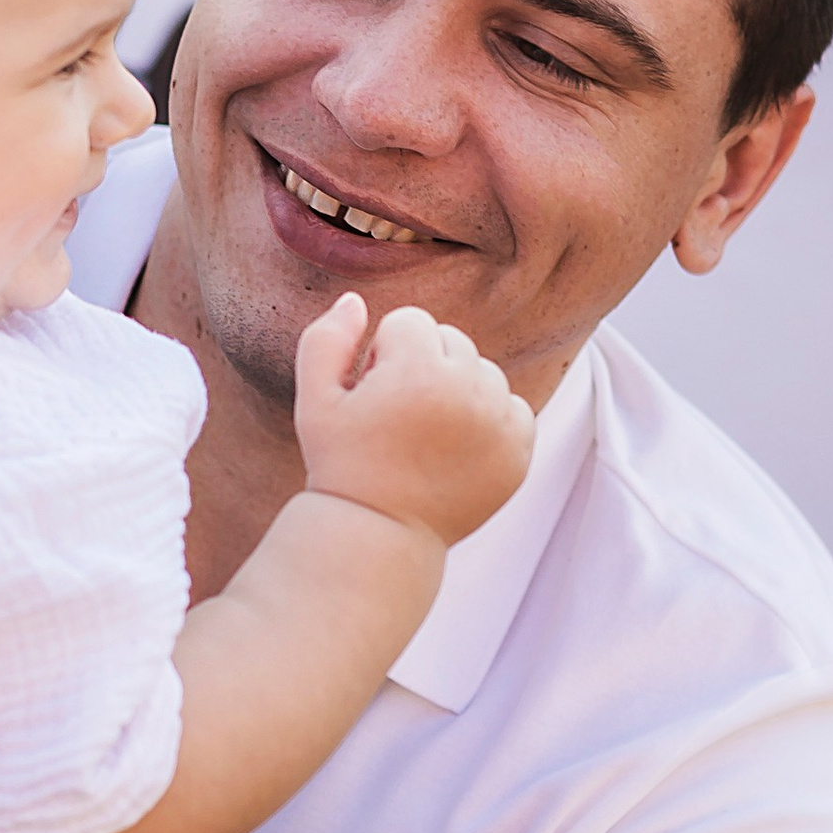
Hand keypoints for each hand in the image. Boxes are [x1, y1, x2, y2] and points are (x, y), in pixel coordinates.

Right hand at [292, 297, 534, 548]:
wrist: (379, 532)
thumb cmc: (340, 463)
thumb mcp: (313, 400)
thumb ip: (326, 338)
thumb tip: (355, 300)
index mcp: (418, 371)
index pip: (410, 321)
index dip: (383, 355)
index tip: (374, 393)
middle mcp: (468, 392)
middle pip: (451, 340)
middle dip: (423, 365)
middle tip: (398, 415)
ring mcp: (499, 423)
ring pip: (484, 371)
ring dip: (458, 389)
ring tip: (427, 433)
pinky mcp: (519, 452)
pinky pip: (513, 407)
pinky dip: (489, 419)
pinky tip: (456, 448)